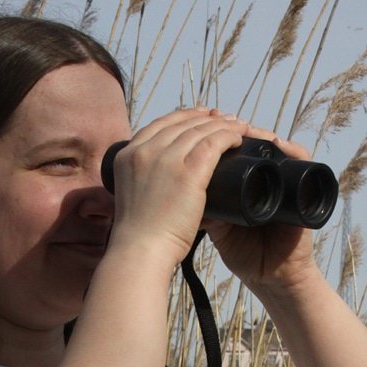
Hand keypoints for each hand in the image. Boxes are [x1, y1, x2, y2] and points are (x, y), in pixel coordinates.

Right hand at [106, 108, 251, 269]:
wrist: (140, 250)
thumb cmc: (139, 233)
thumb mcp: (133, 194)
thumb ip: (145, 179)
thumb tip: (164, 176)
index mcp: (127, 155)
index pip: (160, 124)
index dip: (185, 117)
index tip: (202, 117)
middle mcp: (144, 151)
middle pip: (182, 123)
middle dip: (207, 119)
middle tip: (226, 120)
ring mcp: (165, 160)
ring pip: (201, 130)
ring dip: (223, 125)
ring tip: (238, 127)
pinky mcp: (187, 173)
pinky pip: (214, 142)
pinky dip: (229, 136)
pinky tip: (238, 138)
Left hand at [202, 121, 319, 294]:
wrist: (271, 276)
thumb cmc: (245, 254)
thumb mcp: (218, 228)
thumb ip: (203, 208)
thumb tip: (177, 187)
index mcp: (245, 184)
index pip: (234, 152)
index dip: (219, 138)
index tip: (201, 129)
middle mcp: (266, 179)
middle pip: (255, 144)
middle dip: (238, 131)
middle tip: (221, 122)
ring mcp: (284, 182)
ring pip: (277, 148)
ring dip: (264, 137)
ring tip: (246, 131)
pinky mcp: (305, 190)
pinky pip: (303, 162)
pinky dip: (293, 151)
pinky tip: (279, 145)